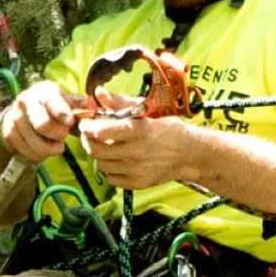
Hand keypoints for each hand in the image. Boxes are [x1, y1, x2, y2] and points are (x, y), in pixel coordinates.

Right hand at [0, 81, 90, 162]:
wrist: (19, 112)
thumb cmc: (48, 106)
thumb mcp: (62, 99)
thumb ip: (77, 103)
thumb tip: (89, 105)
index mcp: (41, 92)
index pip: (51, 101)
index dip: (61, 112)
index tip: (70, 121)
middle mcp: (25, 102)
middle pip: (43, 126)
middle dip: (58, 134)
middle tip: (64, 135)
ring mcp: (15, 119)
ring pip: (37, 145)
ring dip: (51, 149)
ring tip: (55, 143)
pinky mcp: (9, 135)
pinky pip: (29, 153)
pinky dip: (40, 155)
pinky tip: (43, 147)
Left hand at [77, 94, 195, 190]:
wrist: (189, 154)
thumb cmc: (168, 128)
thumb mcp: (147, 110)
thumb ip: (120, 102)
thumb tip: (99, 93)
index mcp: (139, 130)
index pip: (102, 132)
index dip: (88, 127)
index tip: (86, 124)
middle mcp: (137, 152)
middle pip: (96, 150)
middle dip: (88, 141)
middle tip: (90, 135)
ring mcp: (136, 170)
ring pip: (101, 165)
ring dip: (99, 155)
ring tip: (107, 146)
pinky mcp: (137, 183)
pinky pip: (110, 178)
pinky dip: (109, 169)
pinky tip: (117, 160)